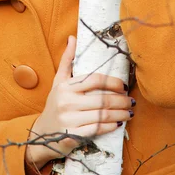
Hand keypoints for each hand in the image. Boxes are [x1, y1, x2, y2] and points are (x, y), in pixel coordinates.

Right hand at [25, 36, 134, 168]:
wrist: (42, 134)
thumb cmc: (54, 104)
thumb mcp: (58, 81)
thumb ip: (67, 60)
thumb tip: (72, 38)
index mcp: (65, 86)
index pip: (94, 80)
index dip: (112, 82)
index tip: (124, 85)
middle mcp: (66, 102)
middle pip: (101, 99)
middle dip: (121, 100)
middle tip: (131, 101)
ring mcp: (69, 119)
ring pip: (102, 115)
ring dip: (120, 114)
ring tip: (129, 112)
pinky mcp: (72, 136)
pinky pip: (97, 129)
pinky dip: (110, 126)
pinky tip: (118, 124)